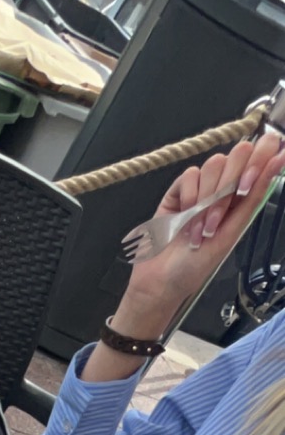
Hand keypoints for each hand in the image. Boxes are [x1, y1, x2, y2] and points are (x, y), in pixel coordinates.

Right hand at [124, 133, 284, 333]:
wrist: (161, 280)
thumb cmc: (196, 265)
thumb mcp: (232, 233)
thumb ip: (253, 196)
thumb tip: (278, 161)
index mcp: (242, 199)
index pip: (260, 161)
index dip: (262, 156)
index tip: (257, 169)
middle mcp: (224, 189)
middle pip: (238, 154)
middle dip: (232, 181)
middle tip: (222, 211)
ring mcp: (200, 188)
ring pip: (213, 164)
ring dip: (208, 197)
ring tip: (200, 226)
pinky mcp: (178, 190)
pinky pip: (189, 174)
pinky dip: (189, 196)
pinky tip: (185, 216)